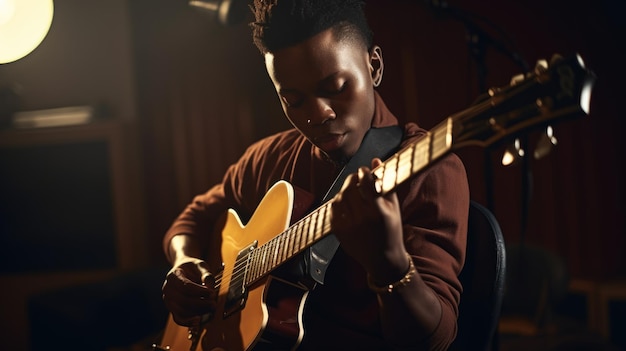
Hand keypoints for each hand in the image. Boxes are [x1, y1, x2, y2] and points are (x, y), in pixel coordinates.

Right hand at [162, 256, 216, 326]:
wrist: (183, 270)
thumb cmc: (193, 268)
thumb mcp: (201, 265)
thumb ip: (206, 275)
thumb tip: (210, 289)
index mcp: (173, 275)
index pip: (185, 286)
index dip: (199, 291)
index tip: (212, 292)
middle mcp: (167, 289)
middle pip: (183, 300)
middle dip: (201, 304)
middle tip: (214, 303)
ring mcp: (168, 300)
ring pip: (182, 311)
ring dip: (198, 312)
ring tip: (210, 309)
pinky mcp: (172, 309)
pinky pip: (178, 319)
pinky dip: (188, 322)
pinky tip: (199, 321)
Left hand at [330, 158, 407, 277]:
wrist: (382, 259)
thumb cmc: (391, 231)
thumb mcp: (392, 207)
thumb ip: (383, 182)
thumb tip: (375, 160)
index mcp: (377, 211)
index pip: (365, 182)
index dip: (363, 172)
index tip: (364, 171)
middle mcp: (361, 218)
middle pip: (349, 188)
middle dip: (352, 179)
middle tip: (357, 178)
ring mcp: (347, 225)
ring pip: (339, 197)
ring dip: (344, 190)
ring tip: (352, 191)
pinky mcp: (338, 231)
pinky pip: (333, 209)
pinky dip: (338, 202)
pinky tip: (346, 203)